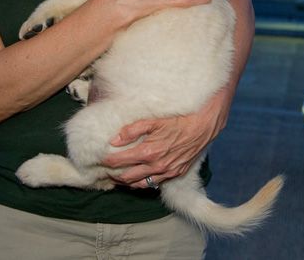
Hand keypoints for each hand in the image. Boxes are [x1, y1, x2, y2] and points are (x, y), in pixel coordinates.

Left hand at [103, 88, 230, 187]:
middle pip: (128, 177)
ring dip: (127, 182)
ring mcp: (167, 172)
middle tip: (104, 170)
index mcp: (149, 152)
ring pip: (141, 184)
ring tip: (118, 176)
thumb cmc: (180, 119)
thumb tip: (115, 139)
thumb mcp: (155, 120)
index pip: (121, 162)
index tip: (99, 159)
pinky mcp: (176, 173)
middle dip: (113, 175)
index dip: (107, 161)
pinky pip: (155, 183)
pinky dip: (144, 182)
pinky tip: (139, 177)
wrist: (205, 125)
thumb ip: (133, 130)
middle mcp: (157, 166)